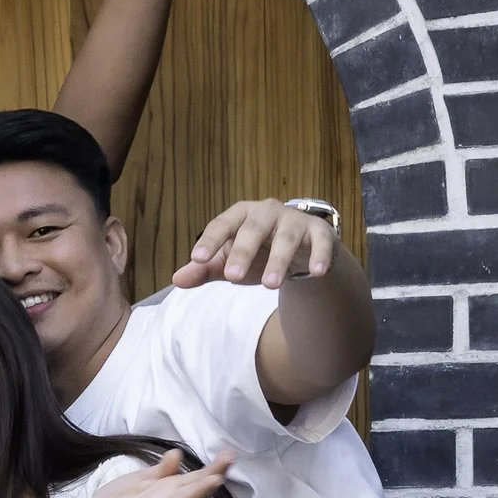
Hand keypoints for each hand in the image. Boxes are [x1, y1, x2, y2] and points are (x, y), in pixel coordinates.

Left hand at [173, 200, 336, 290]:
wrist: (299, 253)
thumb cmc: (259, 254)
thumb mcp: (229, 262)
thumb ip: (205, 270)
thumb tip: (176, 280)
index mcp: (240, 215)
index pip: (221, 225)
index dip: (209, 241)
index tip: (197, 259)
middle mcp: (267, 211)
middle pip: (252, 229)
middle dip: (243, 252)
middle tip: (232, 277)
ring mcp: (295, 220)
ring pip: (286, 238)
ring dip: (278, 261)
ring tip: (270, 285)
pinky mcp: (319, 232)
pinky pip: (321, 242)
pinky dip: (320, 256)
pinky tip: (316, 273)